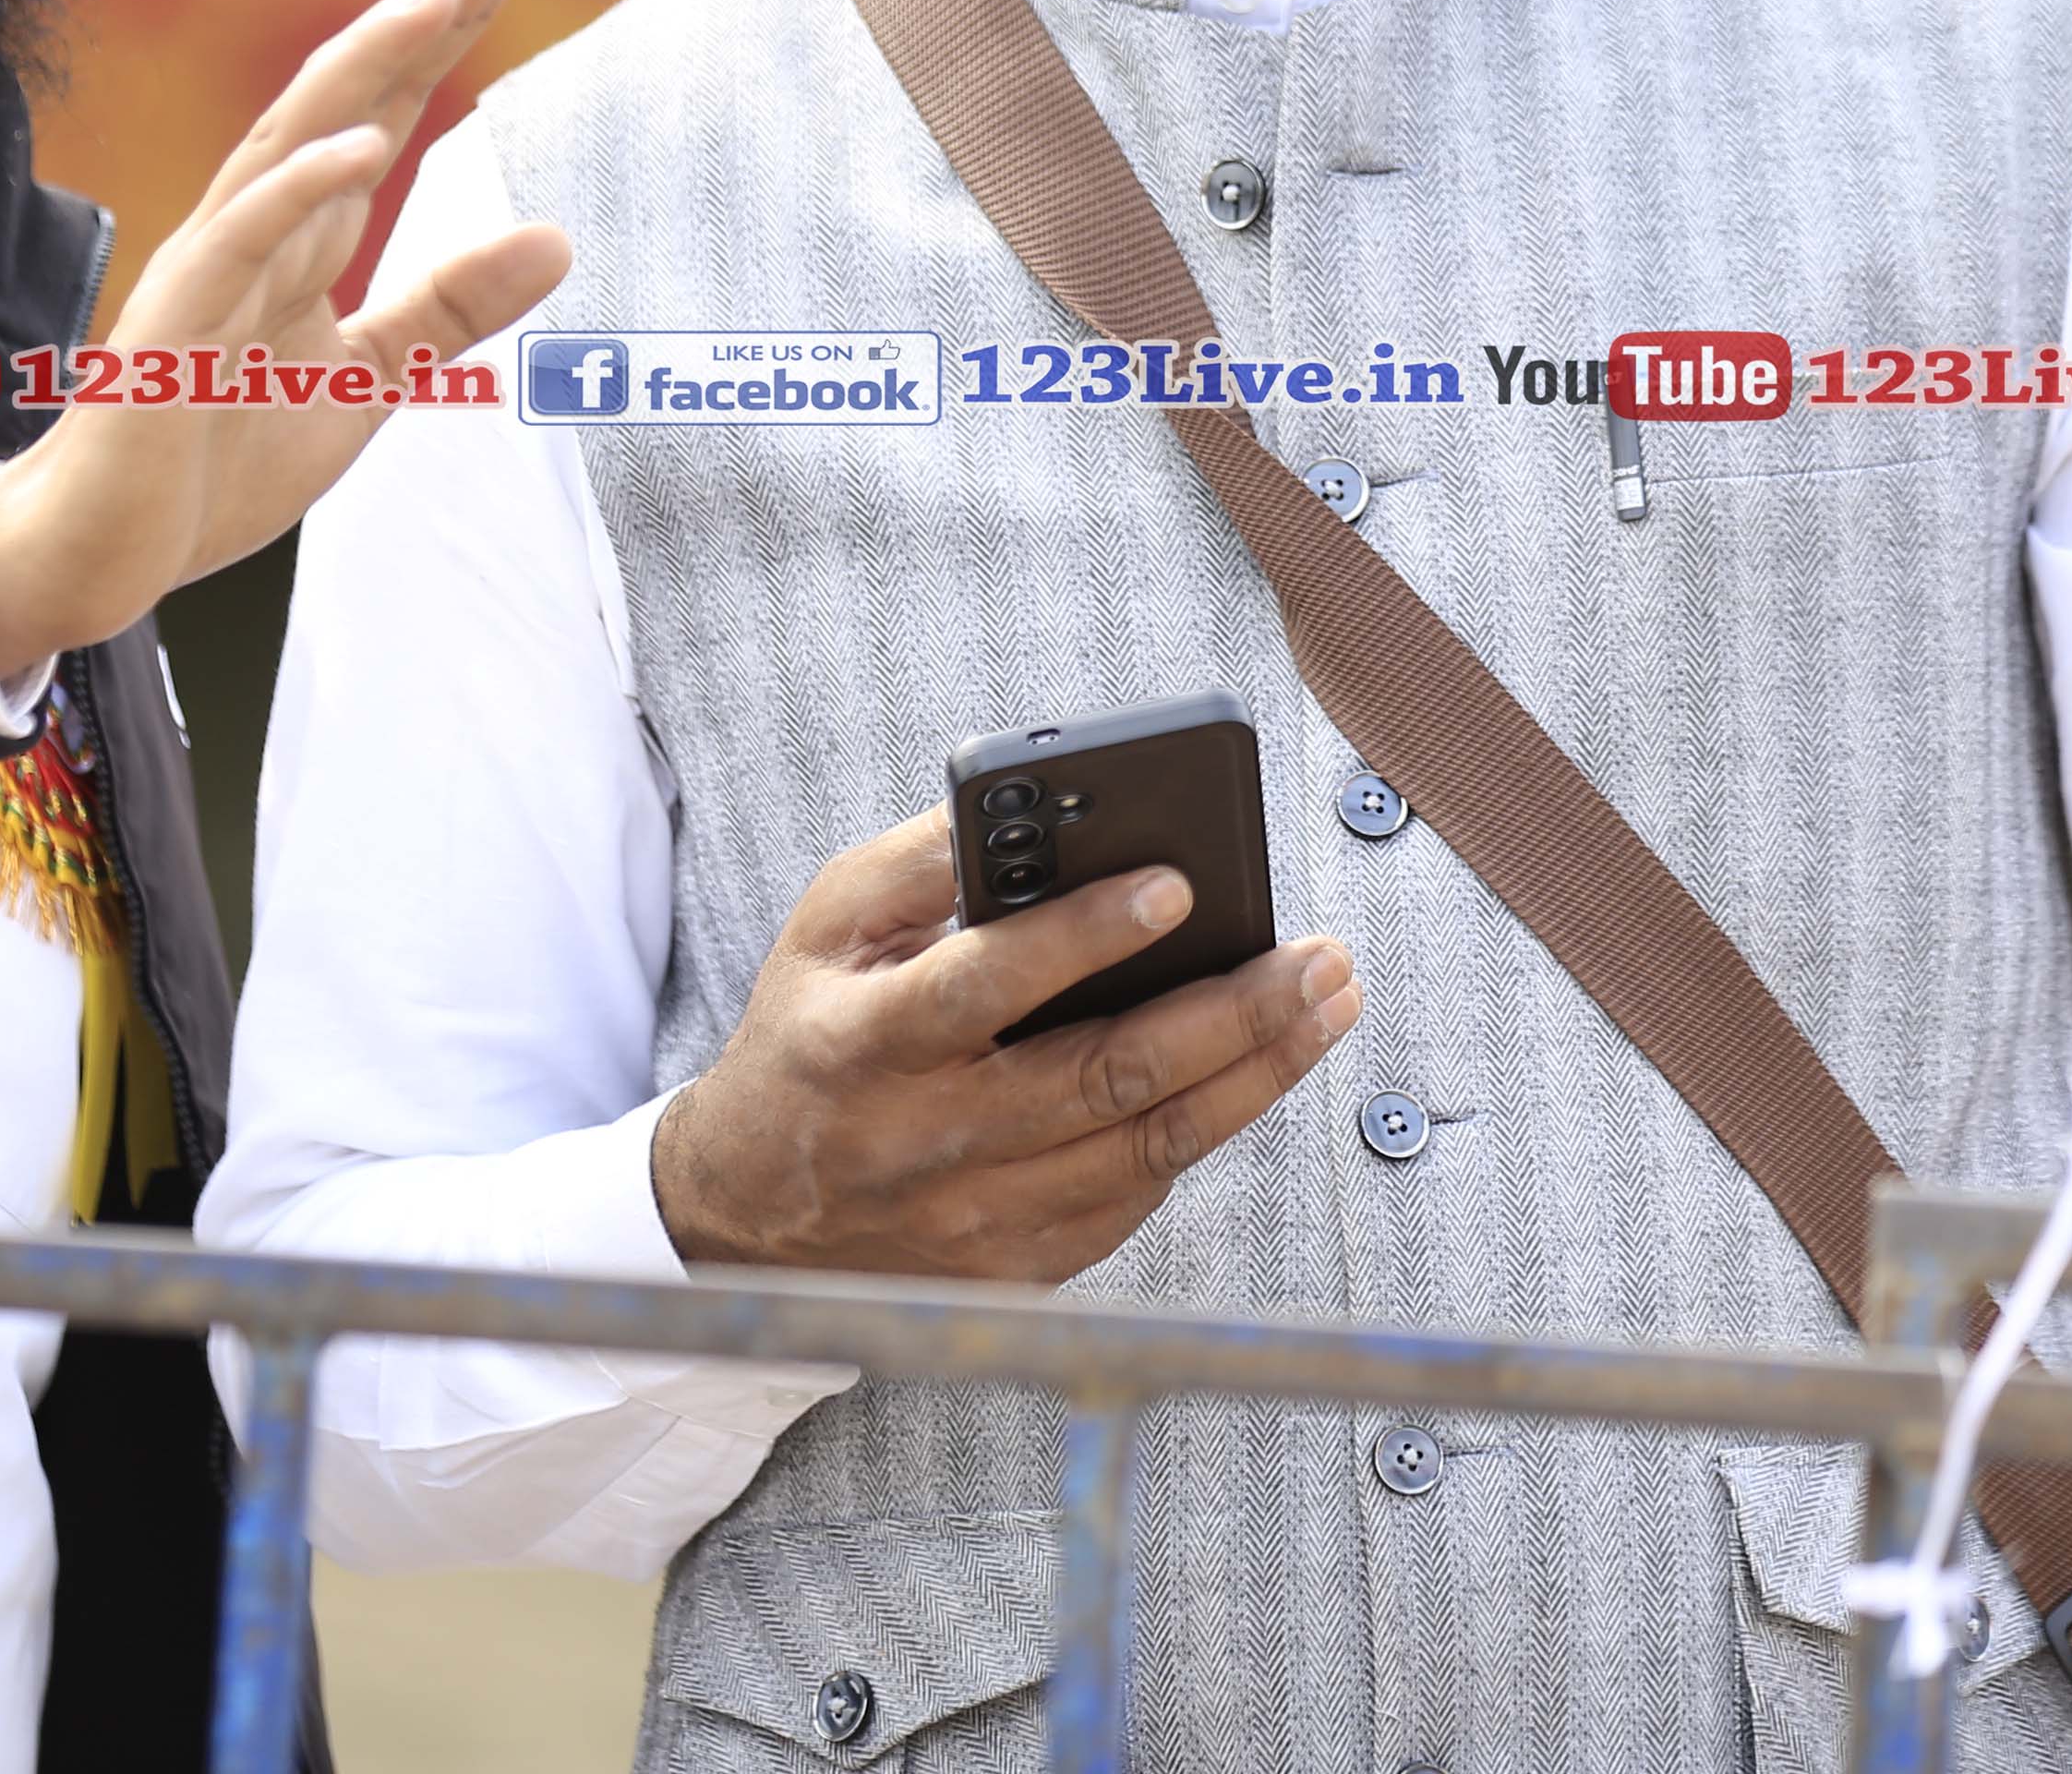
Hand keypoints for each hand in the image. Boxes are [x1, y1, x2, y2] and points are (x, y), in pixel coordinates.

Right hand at [0, 0, 570, 674]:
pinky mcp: (173, 328)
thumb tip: (558, 237)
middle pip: (344, 94)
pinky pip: (240, 240)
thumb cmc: (213, 460)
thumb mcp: (363, 381)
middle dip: (421, 13)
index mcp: (299, 234)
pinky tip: (362, 145)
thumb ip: (447, 309)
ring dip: (365, 66)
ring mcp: (208, 268)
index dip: (445, 32)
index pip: (383, 108)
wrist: (98, 552)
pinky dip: (300, 188)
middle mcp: (252, 226)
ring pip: (290, 141)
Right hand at [649, 808, 1361, 1285]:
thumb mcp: (826, 929)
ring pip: (1146, 1149)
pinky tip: (1256, 1071)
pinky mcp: (1017, 1267)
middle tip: (1319, 956)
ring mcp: (976, 1220)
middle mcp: (926, 1141)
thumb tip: (1031, 804)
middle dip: (1231, 1013)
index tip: (1175, 884)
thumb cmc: (806, 1039)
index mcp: (864, 1044)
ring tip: (1326, 1003)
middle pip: (1103, 1079)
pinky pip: (1136, 1198)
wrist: (745, 1213)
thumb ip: (920, 864)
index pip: (984, 986)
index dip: (1082, 938)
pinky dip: (1205, 1130)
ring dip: (1256, 1073)